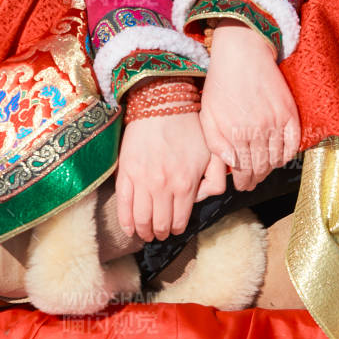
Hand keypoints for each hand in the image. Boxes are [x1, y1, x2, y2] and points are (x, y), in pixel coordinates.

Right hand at [115, 112, 211, 242]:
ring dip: (143, 231)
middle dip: (160, 233)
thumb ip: (215, 180)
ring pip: (141, 218)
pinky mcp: (125, 172)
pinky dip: (125, 221)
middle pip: (159, 223)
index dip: (176, 229)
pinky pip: (123, 204)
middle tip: (159, 234)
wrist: (162, 104)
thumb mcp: (211, 153)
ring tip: (145, 234)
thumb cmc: (189, 127)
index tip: (174, 230)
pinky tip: (128, 229)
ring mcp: (142, 181)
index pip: (180, 220)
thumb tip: (203, 199)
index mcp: (186, 184)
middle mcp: (163, 187)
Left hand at [199, 22, 299, 191]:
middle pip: (261, 168)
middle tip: (252, 183)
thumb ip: (215, 143)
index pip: (242, 169)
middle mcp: (257, 132)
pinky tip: (279, 157)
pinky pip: (293, 145)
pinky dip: (287, 155)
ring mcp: (276, 123)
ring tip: (263, 171)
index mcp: (234, 134)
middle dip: (255, 179)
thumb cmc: (221, 82)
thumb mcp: (207, 113)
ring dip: (270, 169)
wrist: (243, 52)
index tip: (242, 185)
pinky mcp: (290, 114)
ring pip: (276, 159)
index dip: (243, 181)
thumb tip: (232, 164)